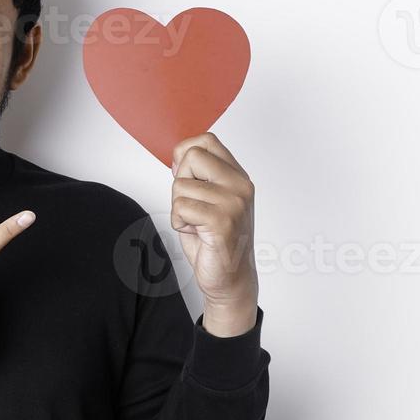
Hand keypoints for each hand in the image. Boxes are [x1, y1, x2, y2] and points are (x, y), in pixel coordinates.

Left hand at [171, 133, 258, 336]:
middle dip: (180, 182)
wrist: (230, 278)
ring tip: (197, 224)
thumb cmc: (215, 240)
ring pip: (181, 187)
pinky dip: (180, 223)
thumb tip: (178, 155)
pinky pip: (181, 208)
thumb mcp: (208, 199)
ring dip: (179, 209)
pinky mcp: (222, 221)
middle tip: (192, 206)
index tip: (184, 175)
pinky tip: (196, 233)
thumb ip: (199, 176)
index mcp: (238, 176)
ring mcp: (234, 203)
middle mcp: (240, 185)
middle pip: (192, 156)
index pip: (207, 141)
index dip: (185, 153)